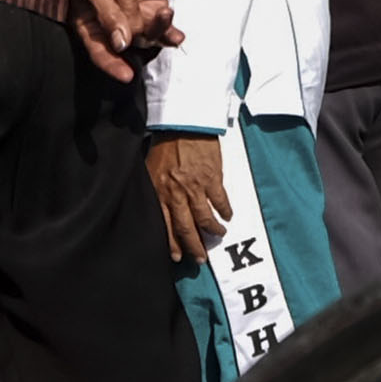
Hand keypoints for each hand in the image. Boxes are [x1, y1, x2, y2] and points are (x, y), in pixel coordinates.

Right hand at [72, 0, 180, 81]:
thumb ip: (108, 15)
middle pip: (128, 41)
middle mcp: (114, 27)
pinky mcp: (154, 9)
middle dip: (128, 14)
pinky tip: (177, 35)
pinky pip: (164, 28)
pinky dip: (170, 31)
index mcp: (91, 26)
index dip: (112, 65)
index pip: (100, 52)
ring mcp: (136, 19)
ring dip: (151, 21)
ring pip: (147, 34)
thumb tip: (122, 44)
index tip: (126, 75)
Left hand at [146, 134, 231, 260]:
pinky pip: (220, 202)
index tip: (178, 257)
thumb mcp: (153, 168)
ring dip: (213, 230)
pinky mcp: (212, 178)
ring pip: (205, 218)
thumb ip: (159, 189)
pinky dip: (225, 211)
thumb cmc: (167, 144)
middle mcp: (177, 193)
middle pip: (186, 228)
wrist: (184, 123)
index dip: (173, 244)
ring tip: (218, 235)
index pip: (166, 225)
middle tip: (201, 258)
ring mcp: (195, 187)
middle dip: (194, 247)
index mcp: (160, 191)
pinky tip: (228, 216)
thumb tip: (164, 208)